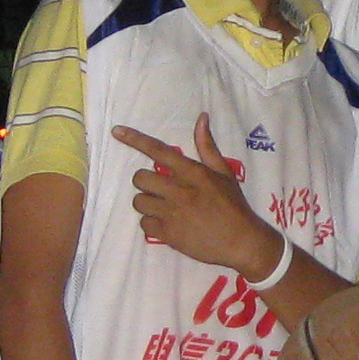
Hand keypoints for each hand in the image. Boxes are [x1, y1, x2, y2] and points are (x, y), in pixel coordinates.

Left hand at [111, 116, 277, 277]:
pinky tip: (166, 224)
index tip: (116, 131)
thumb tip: (201, 117)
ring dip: (147, 203)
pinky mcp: (168, 234)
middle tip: (159, 189)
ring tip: (163, 208)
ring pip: (139, 201)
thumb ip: (207, 146)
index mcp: (192, 172)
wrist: (241, 242)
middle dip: (146, 182)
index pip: (158, 151)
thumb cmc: (234, 206)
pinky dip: (152, 224)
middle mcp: (178, 190)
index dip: (134, 139)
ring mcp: (171, 213)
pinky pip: (144, 224)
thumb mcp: (224, 173)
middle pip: (140, 178)